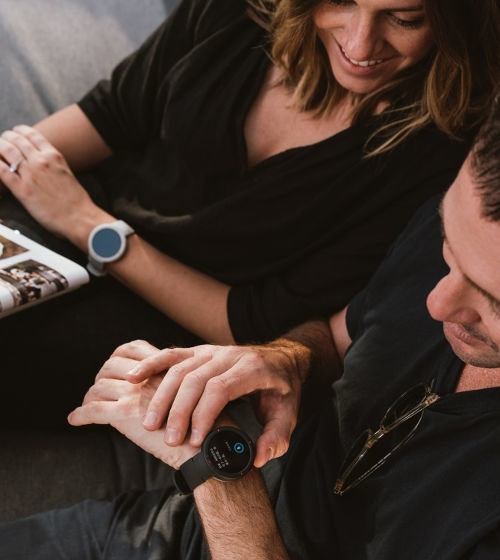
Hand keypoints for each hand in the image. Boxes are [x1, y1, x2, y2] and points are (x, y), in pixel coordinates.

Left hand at [0, 125, 109, 245]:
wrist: (80, 218)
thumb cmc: (77, 201)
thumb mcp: (67, 174)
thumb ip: (54, 165)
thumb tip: (45, 164)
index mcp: (54, 156)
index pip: (32, 134)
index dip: (20, 131)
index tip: (15, 132)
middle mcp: (41, 161)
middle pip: (16, 140)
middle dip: (6, 137)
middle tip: (2, 141)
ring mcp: (30, 174)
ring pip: (6, 150)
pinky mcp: (22, 190)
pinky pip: (1, 170)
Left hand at [67, 352, 199, 468]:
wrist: (210, 445)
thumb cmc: (212, 425)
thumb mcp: (201, 392)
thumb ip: (184, 385)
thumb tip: (171, 391)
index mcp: (170, 366)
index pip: (137, 349)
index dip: (122, 358)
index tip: (120, 372)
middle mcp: (151, 375)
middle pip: (113, 365)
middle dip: (101, 377)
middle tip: (99, 392)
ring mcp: (139, 392)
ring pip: (100, 386)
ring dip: (90, 398)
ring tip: (88, 408)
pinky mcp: (127, 413)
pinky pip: (94, 410)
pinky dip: (81, 414)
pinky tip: (76, 419)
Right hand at [105, 339, 304, 467]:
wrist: (282, 359)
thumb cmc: (283, 390)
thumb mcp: (289, 415)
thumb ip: (276, 438)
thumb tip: (258, 458)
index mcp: (252, 368)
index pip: (220, 388)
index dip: (204, 414)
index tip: (196, 441)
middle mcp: (229, 355)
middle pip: (195, 379)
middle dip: (179, 410)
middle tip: (170, 441)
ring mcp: (212, 350)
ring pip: (179, 367)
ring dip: (162, 395)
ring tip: (150, 424)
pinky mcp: (200, 351)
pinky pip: (171, 354)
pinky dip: (151, 364)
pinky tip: (133, 378)